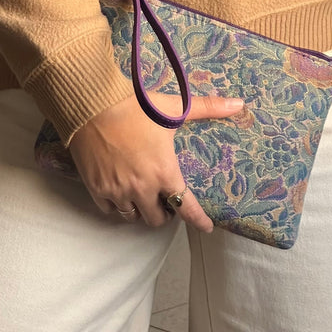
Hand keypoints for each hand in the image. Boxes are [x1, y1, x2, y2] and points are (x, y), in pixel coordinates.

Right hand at [68, 93, 243, 232]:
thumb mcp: (174, 108)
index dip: (199, 220)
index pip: (187, 208)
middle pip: (157, 219)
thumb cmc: (136, 106)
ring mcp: (117, 190)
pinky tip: (121, 196)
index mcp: (165, 172)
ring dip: (141, 211)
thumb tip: (239, 104)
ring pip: (133, 217)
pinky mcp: (96, 188)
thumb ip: (208, 108)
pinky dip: (118, 207)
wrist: (92, 104)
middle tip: (165, 201)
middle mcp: (142, 187)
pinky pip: (110, 210)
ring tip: (144, 199)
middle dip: (164, 213)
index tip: (206, 227)